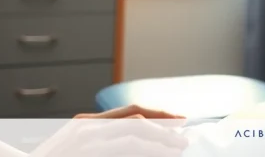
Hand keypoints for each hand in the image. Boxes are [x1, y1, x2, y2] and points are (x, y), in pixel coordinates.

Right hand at [29, 106, 187, 156]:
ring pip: (135, 129)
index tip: (178, 121)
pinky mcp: (87, 148)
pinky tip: (161, 153)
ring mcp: (86, 137)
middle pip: (136, 116)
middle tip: (185, 135)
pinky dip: (146, 148)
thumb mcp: (80, 149)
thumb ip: (105, 143)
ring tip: (179, 147)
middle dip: (165, 124)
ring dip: (160, 138)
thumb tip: (140, 144)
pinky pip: (125, 145)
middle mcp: (87, 125)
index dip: (158, 115)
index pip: (131, 112)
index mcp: (86, 123)